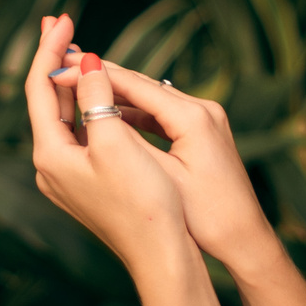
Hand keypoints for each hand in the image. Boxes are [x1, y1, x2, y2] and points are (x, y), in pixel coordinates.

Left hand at [24, 15, 193, 273]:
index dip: (49, 49)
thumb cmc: (143, 201)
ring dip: (70, 82)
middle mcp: (51, 166)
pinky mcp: (87, 185)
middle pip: (47, 101)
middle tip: (60, 22)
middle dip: (55, 60)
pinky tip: (97, 93)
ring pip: (64, 117)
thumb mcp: (116, 141)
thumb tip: (83, 62)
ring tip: (75, 47)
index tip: (63, 18)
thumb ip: (96, 97)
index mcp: (51, 154)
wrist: (161, 257)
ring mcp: (67, 178)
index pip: (39, 88)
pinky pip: (79, 134)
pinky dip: (85, 106)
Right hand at [49, 44, 278, 272]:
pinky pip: (162, 114)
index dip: (94, 75)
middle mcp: (204, 109)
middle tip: (64, 65)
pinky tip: (111, 114)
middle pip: (143, 85)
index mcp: (193, 117)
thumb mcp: (162, 176)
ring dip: (117, 93)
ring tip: (79, 86)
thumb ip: (128, 137)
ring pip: (151, 97)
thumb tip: (92, 105)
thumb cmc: (207, 217)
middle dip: (102, 77)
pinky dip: (136, 112)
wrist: (245, 240)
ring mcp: (207, 118)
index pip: (134, 84)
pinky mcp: (204, 131)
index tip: (60, 67)